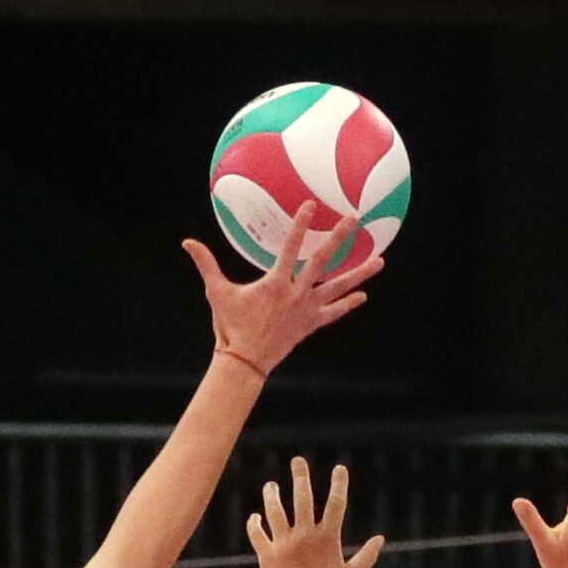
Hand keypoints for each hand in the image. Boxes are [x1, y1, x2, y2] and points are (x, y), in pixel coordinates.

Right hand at [183, 203, 381, 375]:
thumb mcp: (217, 293)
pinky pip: (332, 313)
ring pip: (337, 288)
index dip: (301, 225)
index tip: (311, 206)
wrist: (245, 361)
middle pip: (322, 262)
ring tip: (380, 261)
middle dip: (338, 239)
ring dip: (359, 274)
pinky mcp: (310, 324)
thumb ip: (206, 264)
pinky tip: (362, 296)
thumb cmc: (230, 326)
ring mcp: (306, 310)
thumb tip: (187, 242)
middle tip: (354, 220)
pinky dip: (347, 305)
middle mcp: (295, 294)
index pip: (291, 247)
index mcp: (275, 283)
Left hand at [250, 458, 381, 567]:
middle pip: (303, 499)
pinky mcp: (267, 558)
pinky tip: (255, 516)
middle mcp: (306, 537)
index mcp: (328, 539)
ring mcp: (285, 546)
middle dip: (301, 477)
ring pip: (275, 512)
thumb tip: (381, 539)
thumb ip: (366, 556)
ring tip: (271, 486)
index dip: (339, 484)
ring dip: (272, 496)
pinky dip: (254, 523)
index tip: (339, 468)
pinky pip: (257, 534)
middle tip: (298, 461)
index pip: (336, 503)